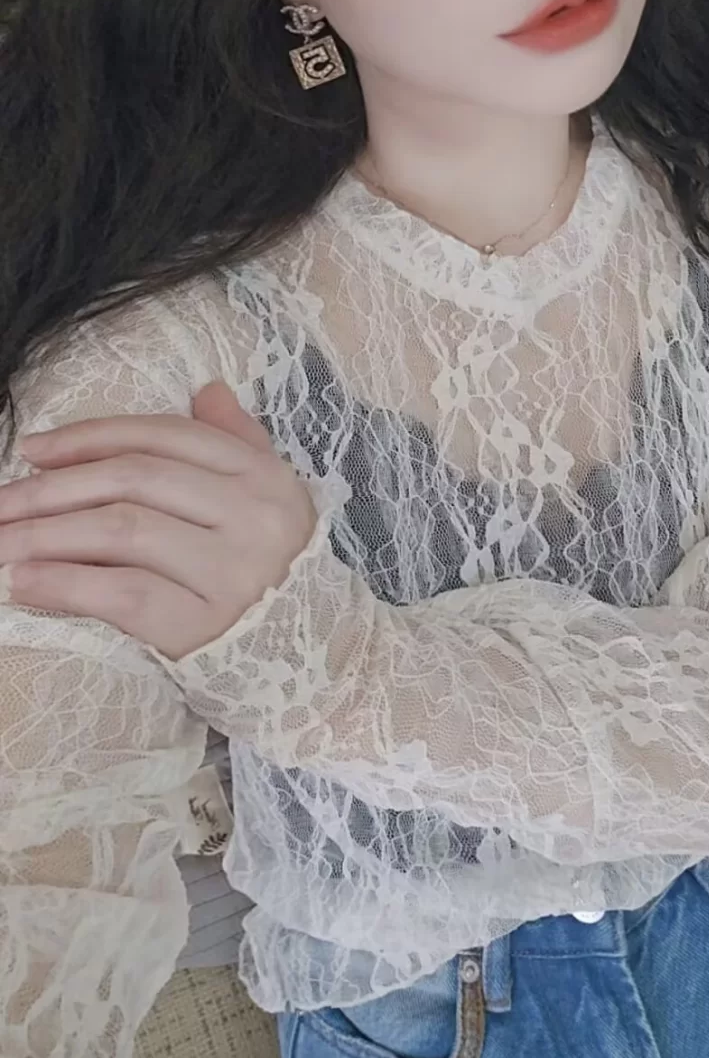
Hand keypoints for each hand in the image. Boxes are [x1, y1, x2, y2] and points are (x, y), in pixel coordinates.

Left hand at [0, 382, 317, 658]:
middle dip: (53, 487)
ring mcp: (231, 572)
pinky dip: (64, 584)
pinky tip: (25, 581)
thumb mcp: (274, 499)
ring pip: (120, 531)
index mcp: (262, 475)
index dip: (91, 437)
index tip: (32, 449)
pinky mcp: (205, 627)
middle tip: (0, 501)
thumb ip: (239, 441)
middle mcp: (251, 515)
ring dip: (45, 534)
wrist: (326, 667)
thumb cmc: (283, 578)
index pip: (162, 438)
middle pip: (133, 480)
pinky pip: (120, 594)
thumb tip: (206, 391)